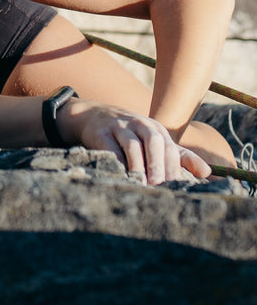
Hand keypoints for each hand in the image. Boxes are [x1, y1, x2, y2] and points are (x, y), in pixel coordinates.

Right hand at [60, 100, 211, 184]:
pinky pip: (110, 148)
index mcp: (156, 130)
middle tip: (159, 186)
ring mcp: (120, 127)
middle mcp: (140, 125)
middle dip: (158, 164)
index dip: (174, 168)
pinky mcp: (101, 133)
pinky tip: (121, 177)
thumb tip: (208, 172)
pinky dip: (117, 163)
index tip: (176, 188)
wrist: (96, 116)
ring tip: (142, 185)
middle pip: (153, 141)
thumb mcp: (156, 141)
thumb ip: (181, 157)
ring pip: (132, 145)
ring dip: (138, 166)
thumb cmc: (133, 134)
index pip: (170, 148)